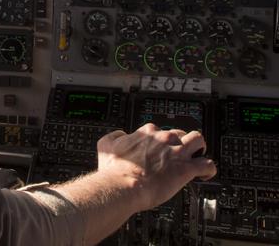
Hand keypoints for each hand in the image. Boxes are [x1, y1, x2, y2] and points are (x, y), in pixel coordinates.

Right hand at [96, 123, 216, 211]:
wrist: (123, 186)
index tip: (158, 147)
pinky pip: (207, 164)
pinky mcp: (186, 169)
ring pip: (198, 140)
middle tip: (176, 154)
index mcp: (146, 134)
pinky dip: (209, 169)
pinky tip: (204, 174)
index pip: (157, 129)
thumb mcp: (105, 145)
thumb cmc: (115, 170)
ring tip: (197, 157)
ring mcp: (176, 153)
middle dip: (180, 142)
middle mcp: (163, 139)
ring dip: (199, 148)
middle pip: (179, 133)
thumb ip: (114, 136)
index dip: (158, 139)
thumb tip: (120, 134)